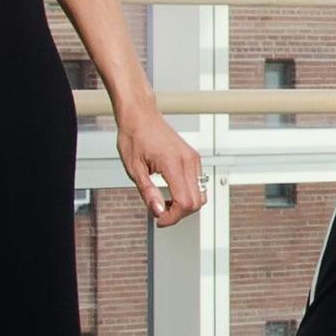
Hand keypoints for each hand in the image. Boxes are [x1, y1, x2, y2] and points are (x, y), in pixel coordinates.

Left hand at [114, 107, 205, 227]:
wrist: (140, 115)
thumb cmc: (134, 136)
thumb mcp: (134, 169)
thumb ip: (148, 192)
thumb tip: (158, 211)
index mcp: (173, 164)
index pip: (184, 202)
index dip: (173, 217)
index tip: (159, 219)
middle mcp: (188, 161)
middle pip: (196, 202)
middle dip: (179, 213)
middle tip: (160, 213)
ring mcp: (193, 159)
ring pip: (200, 194)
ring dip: (185, 205)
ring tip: (165, 203)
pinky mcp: (193, 158)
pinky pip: (198, 183)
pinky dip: (187, 194)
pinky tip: (171, 192)